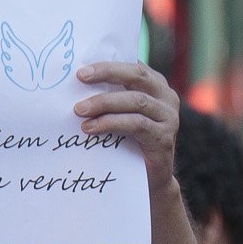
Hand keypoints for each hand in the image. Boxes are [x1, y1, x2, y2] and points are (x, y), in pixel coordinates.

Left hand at [71, 60, 179, 180]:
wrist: (150, 179)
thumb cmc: (129, 143)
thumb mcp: (120, 115)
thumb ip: (110, 98)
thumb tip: (75, 85)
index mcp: (155, 85)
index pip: (132, 65)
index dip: (108, 65)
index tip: (81, 69)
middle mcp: (166, 97)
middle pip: (137, 76)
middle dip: (107, 73)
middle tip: (80, 77)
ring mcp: (168, 117)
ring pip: (136, 101)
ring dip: (104, 103)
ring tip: (79, 110)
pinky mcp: (164, 138)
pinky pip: (136, 125)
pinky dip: (112, 123)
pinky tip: (91, 128)